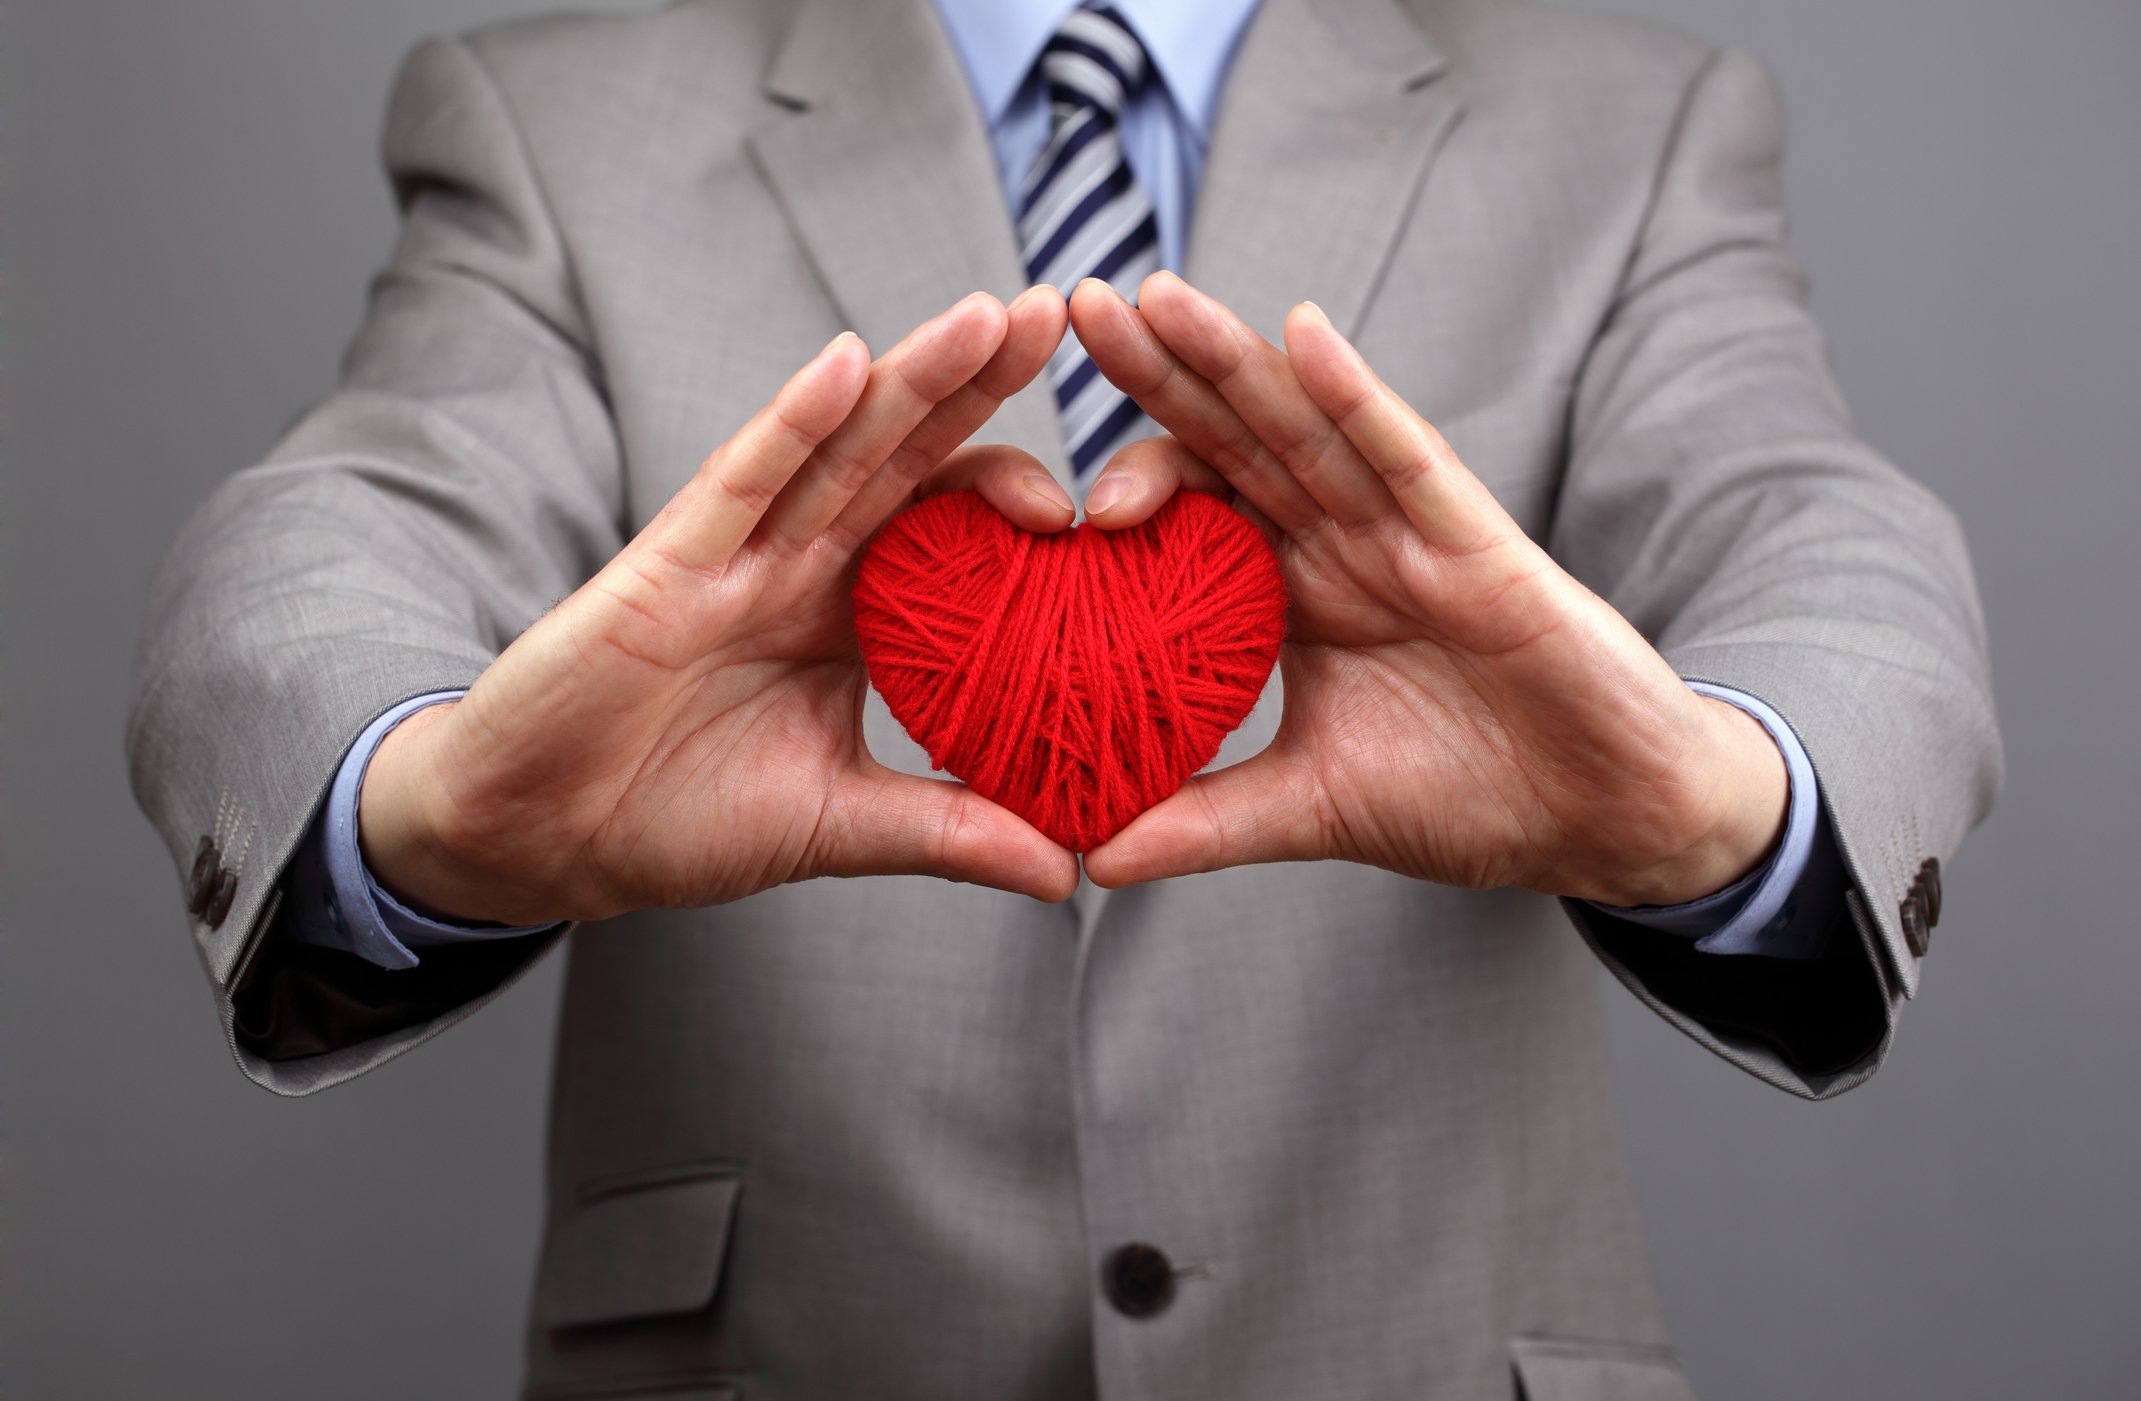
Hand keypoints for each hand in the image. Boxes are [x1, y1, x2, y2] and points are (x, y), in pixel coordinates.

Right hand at [359, 289, 1085, 923]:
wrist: (541, 841)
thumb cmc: (674, 819)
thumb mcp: (838, 827)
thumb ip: (949, 831)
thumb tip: (1070, 872)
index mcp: (846, 614)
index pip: (946, 528)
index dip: (1019, 492)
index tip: (1113, 489)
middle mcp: (798, 564)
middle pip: (904, 455)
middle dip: (979, 382)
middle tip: (1057, 311)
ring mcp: (732, 556)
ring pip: (835, 445)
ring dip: (911, 377)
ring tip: (990, 314)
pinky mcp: (663, 567)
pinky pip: (738, 482)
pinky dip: (791, 423)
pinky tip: (846, 363)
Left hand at [1067, 273, 1786, 905]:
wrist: (1606, 820)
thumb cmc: (1475, 798)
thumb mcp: (1313, 809)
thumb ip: (1206, 821)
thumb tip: (1093, 860)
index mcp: (1298, 595)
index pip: (1200, 513)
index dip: (1127, 475)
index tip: (1036, 471)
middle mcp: (1344, 545)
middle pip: (1236, 442)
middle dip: (1158, 374)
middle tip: (1073, 306)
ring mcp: (1410, 534)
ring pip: (1307, 428)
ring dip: (1232, 359)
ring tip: (1155, 296)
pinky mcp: (1481, 543)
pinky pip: (1409, 456)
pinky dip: (1358, 397)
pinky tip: (1305, 336)